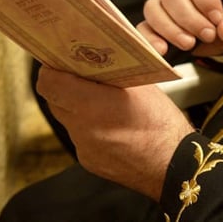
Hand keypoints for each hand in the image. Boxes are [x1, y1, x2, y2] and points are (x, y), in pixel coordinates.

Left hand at [36, 66, 193, 198]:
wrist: (174, 166)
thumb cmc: (162, 124)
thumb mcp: (141, 86)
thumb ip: (113, 71)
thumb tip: (96, 57)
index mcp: (92, 105)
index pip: (49, 83)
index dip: (51, 69)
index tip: (60, 61)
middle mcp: (82, 128)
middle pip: (53, 100)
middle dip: (62, 85)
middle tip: (77, 74)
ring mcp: (84, 147)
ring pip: (67, 119)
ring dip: (75, 106)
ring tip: (96, 97)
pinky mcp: (89, 161)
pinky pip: (80, 137)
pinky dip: (89, 126)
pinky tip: (109, 122)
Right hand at [138, 0, 222, 57]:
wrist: (222, 33)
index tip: (217, 18)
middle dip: (190, 18)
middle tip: (208, 35)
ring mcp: (162, 4)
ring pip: (153, 9)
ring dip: (171, 29)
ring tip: (189, 44)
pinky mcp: (153, 24)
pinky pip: (143, 28)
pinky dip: (150, 39)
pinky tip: (162, 50)